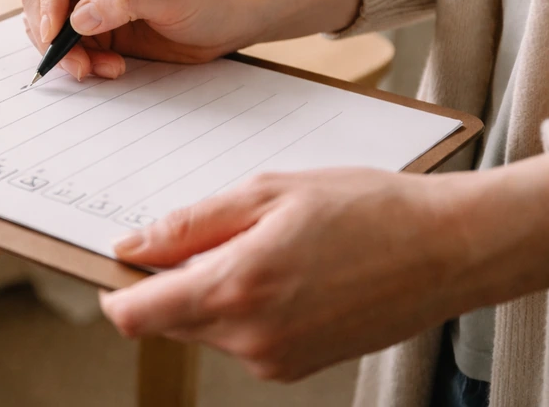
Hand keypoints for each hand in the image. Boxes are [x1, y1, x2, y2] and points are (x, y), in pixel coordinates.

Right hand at [22, 0, 264, 79]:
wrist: (228, 20)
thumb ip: (126, 0)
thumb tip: (79, 16)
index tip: (57, 29)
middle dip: (51, 33)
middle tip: (78, 63)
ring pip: (46, 25)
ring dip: (66, 53)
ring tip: (101, 69)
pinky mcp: (93, 28)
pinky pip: (67, 46)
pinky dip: (79, 62)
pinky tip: (109, 69)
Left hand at [99, 168, 470, 381]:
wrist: (444, 251)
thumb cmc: (364, 208)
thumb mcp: (267, 193)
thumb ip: (190, 225)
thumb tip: (131, 247)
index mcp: (235, 289)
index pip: (135, 315)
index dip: (115, 288)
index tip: (123, 259)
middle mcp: (250, 339)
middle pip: (167, 320)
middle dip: (166, 281)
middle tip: (205, 233)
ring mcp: (274, 360)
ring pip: (204, 327)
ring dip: (208, 290)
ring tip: (258, 244)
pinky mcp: (294, 367)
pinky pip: (240, 338)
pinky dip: (240, 307)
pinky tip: (280, 270)